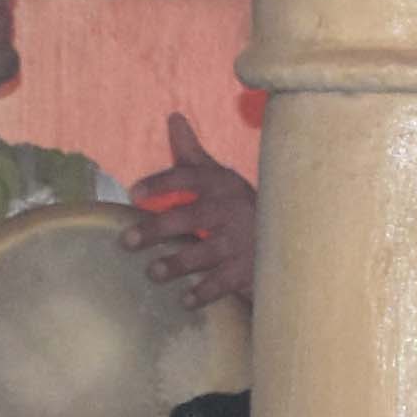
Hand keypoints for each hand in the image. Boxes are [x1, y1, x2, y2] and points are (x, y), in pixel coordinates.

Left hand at [121, 119, 257, 309]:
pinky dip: (205, 292)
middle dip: (159, 228)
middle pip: (193, 217)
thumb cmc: (237, 204)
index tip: (134, 192)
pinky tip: (184, 300)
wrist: (290, 234)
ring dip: (179, 263)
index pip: (190, 178)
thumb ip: (191, 153)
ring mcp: (243, 240)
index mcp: (222, 184)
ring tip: (153, 272)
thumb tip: (174, 116)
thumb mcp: (219, 177)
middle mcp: (233, 209)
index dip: (163, 183)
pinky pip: (226, 282)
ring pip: (207, 252)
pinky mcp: (251, 269)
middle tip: (127, 241)